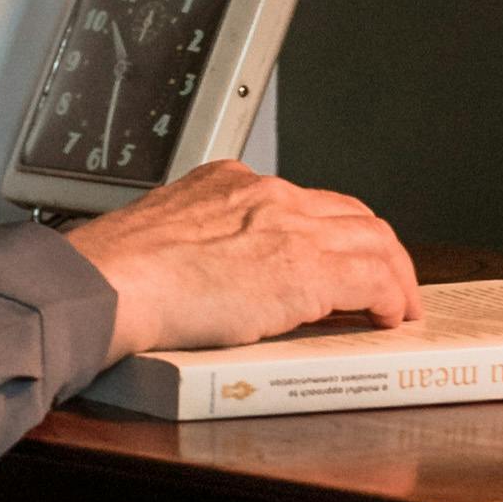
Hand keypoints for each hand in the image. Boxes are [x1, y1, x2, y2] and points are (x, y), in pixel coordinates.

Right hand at [67, 162, 418, 362]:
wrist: (105, 284)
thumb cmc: (113, 276)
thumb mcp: (162, 240)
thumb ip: (199, 246)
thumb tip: (213, 279)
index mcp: (227, 184)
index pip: (299, 200)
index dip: (328, 232)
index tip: (333, 255)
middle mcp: (265, 195)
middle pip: (348, 212)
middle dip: (374, 248)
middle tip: (383, 281)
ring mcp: (290, 227)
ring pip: (374, 238)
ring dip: (393, 274)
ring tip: (397, 305)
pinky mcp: (307, 268)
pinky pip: (374, 277)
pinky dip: (391, 297)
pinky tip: (388, 317)